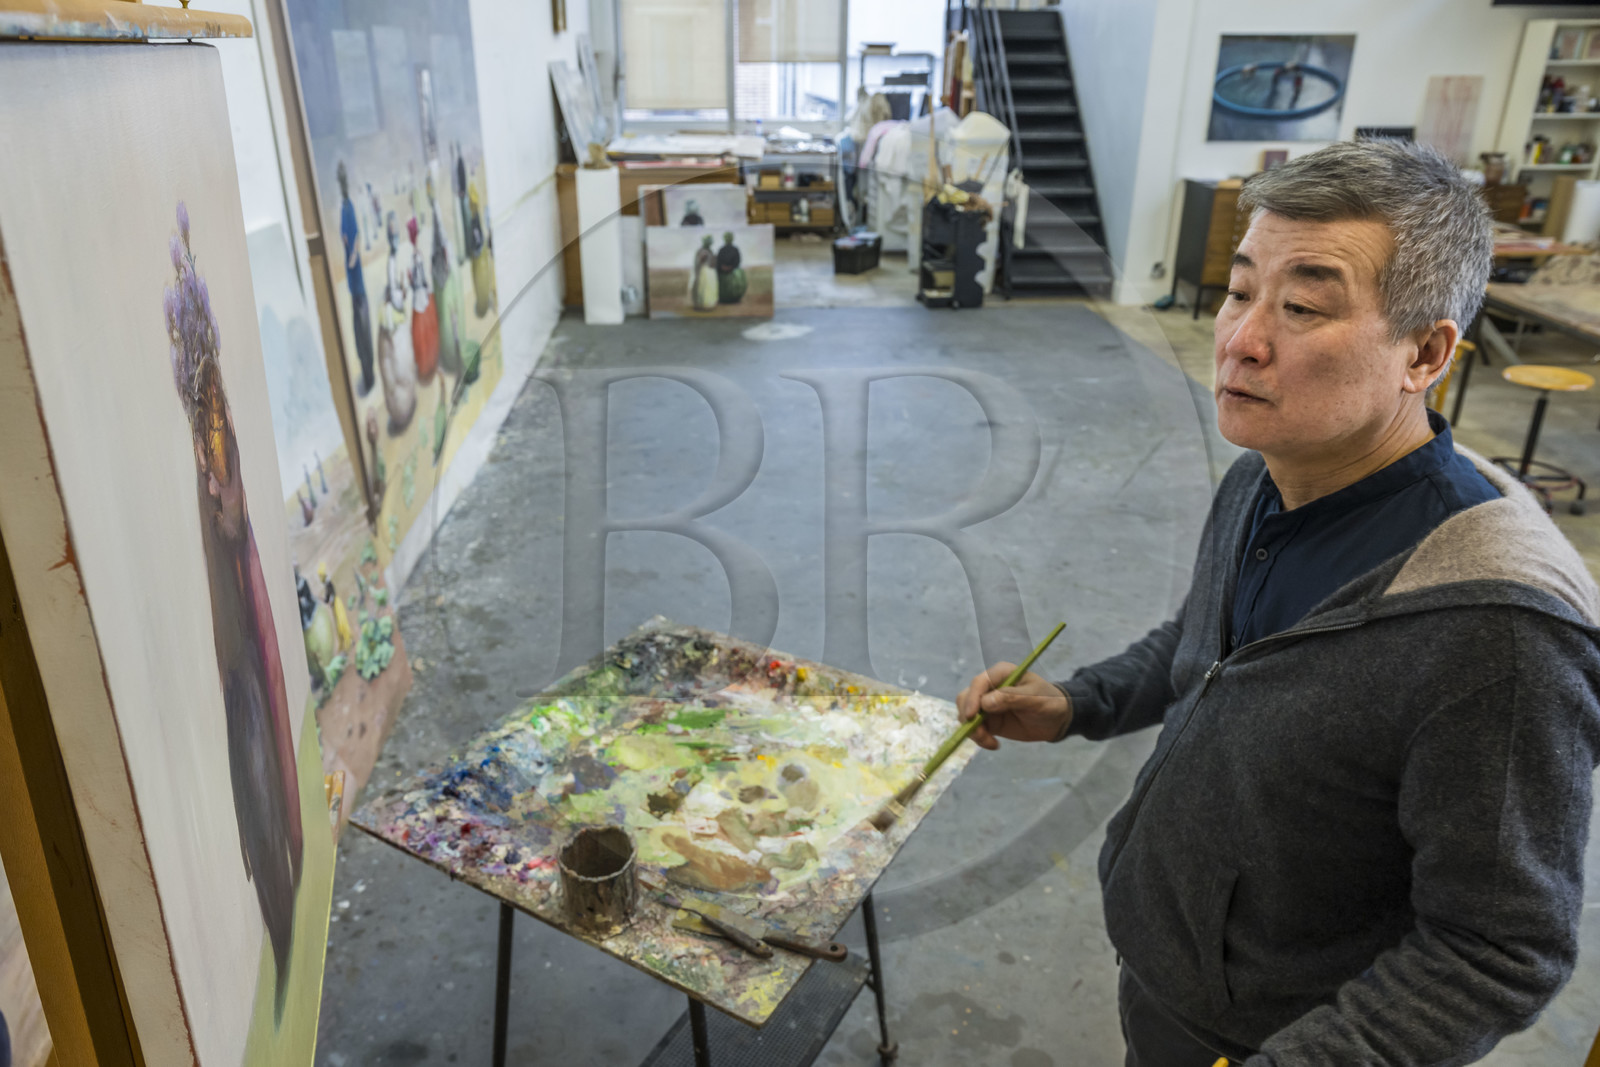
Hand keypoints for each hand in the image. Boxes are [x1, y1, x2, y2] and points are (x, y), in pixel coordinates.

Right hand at [957, 662, 1071, 749]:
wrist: (1055, 719)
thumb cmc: (1049, 702)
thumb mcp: (1035, 699)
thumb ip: (1012, 698)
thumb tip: (985, 703)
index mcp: (1001, 673)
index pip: (979, 682)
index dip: (972, 698)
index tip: (973, 716)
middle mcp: (990, 686)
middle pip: (966, 698)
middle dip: (968, 717)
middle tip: (981, 735)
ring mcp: (986, 703)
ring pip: (966, 714)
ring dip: (973, 730)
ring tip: (990, 742)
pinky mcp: (987, 719)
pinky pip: (973, 728)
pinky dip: (979, 738)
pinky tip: (994, 744)